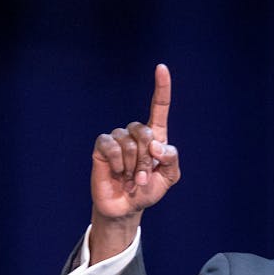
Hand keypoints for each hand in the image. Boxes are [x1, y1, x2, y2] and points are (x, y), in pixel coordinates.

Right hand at [88, 64, 179, 259]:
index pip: (159, 108)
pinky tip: (118, 173)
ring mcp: (117, 139)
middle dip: (147, 160)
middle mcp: (135, 134)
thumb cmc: (149, 191)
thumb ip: (171, 159)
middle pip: (144, 132)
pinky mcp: (102, 147)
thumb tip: (156, 144)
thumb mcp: (169, 177)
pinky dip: (118, 163)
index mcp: (155, 137)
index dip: (161, 88)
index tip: (161, 67)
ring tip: (131, 178)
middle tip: (144, 178)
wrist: (127, 207)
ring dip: (134, 166)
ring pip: (129, 143)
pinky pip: (111, 145)